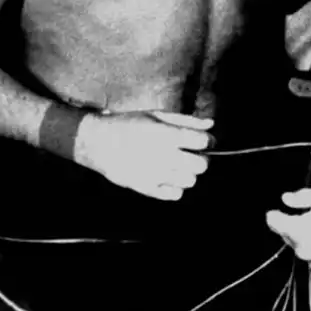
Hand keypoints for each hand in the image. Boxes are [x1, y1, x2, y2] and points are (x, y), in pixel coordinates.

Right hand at [75, 110, 212, 200]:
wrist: (99, 142)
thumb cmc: (130, 124)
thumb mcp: (157, 115)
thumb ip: (186, 120)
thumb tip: (211, 124)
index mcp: (167, 135)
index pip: (203, 142)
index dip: (208, 141)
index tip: (203, 141)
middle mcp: (164, 156)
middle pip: (201, 165)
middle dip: (201, 158)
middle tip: (192, 154)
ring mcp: (155, 175)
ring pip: (190, 181)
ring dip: (188, 172)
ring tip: (177, 164)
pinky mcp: (146, 188)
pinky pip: (175, 195)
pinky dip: (175, 187)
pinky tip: (167, 176)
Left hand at [266, 187, 310, 273]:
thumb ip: (302, 198)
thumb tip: (286, 199)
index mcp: (300, 233)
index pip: (275, 224)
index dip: (274, 214)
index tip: (275, 210)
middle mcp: (305, 252)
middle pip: (288, 236)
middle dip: (292, 224)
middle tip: (305, 212)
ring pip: (303, 246)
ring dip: (306, 235)